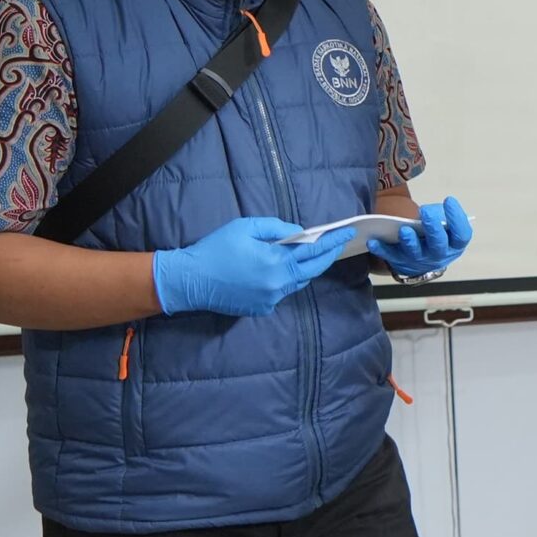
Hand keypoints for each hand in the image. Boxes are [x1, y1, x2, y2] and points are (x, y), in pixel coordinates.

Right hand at [151, 217, 352, 317]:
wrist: (189, 280)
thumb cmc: (215, 249)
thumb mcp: (245, 227)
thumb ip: (277, 228)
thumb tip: (299, 233)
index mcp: (276, 263)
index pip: (313, 252)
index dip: (332, 242)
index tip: (346, 233)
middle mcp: (278, 285)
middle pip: (312, 271)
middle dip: (326, 256)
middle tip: (337, 244)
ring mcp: (270, 300)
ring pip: (296, 283)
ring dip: (303, 269)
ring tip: (309, 255)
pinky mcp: (261, 309)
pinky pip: (280, 293)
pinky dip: (282, 281)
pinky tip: (274, 272)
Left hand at [367, 196, 472, 278]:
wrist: (425, 257)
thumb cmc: (436, 235)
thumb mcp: (445, 225)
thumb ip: (441, 217)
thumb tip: (429, 212)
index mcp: (454, 245)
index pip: (461, 234)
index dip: (457, 218)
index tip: (449, 199)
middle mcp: (439, 255)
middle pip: (439, 245)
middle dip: (433, 228)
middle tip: (426, 212)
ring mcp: (420, 260)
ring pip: (415, 253)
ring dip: (410, 242)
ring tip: (404, 230)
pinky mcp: (401, 262)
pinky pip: (390, 256)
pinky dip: (382, 250)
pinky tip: (373, 241)